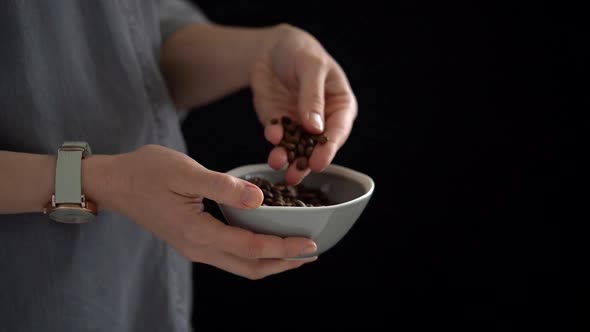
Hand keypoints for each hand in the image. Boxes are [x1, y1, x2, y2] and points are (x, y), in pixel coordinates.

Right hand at [91, 145, 317, 279]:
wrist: (113, 183)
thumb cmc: (145, 172)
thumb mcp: (186, 172)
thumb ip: (224, 187)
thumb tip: (259, 199)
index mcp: (198, 232)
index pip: (251, 248)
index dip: (284, 247)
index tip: (310, 243)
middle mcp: (198, 248)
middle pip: (249, 268)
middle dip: (283, 263)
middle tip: (310, 253)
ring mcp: (194, 247)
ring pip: (240, 265)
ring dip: (269, 261)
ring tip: (294, 249)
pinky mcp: (192, 240)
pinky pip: (229, 255)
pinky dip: (253, 252)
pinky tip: (264, 237)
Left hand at [252, 24, 357, 184]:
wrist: (271, 48)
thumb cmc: (301, 51)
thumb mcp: (311, 67)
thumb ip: (313, 96)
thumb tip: (315, 127)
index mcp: (340, 106)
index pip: (338, 131)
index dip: (329, 149)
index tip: (319, 163)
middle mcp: (322, 120)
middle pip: (317, 146)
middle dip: (306, 162)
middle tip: (295, 175)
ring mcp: (299, 123)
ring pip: (296, 147)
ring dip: (287, 157)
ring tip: (277, 163)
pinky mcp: (279, 122)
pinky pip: (277, 135)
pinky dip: (274, 138)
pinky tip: (272, 136)